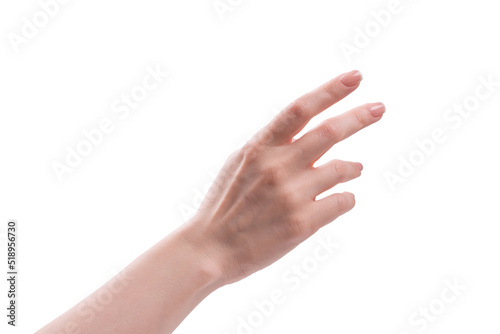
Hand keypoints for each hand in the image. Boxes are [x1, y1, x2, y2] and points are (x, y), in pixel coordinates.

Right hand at [181, 70, 384, 284]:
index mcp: (259, 148)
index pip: (300, 109)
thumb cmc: (225, 204)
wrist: (210, 249)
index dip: (330, 90)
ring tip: (357, 168)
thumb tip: (308, 132)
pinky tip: (342, 198)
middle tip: (379, 108)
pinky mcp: (302, 223)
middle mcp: (276, 166)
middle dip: (359, 116)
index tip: (356, 77)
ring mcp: (290, 195)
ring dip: (353, 167)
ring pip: (342, 169)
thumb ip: (271, 145)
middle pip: (329, 132)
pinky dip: (347, 197)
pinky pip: (342, 201)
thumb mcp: (239, 162)